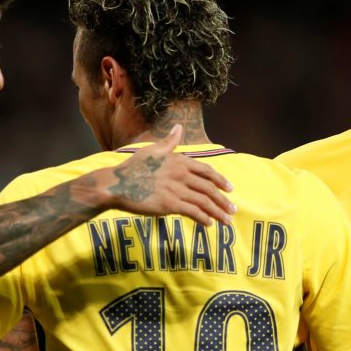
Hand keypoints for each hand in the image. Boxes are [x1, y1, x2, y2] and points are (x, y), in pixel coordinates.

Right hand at [104, 124, 234, 225]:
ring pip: (204, 202)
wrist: (116, 185)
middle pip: (209, 188)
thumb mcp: (153, 150)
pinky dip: (204, 218)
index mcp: (179, 160)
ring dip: (218, 212)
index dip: (220, 181)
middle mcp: (181, 174)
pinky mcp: (170, 204)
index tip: (230, 189)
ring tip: (227, 221)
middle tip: (233, 209)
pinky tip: (209, 224)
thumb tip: (178, 127)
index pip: (207, 171)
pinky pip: (193, 212)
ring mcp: (176, 189)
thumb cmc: (132, 168)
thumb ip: (170, 142)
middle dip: (223, 200)